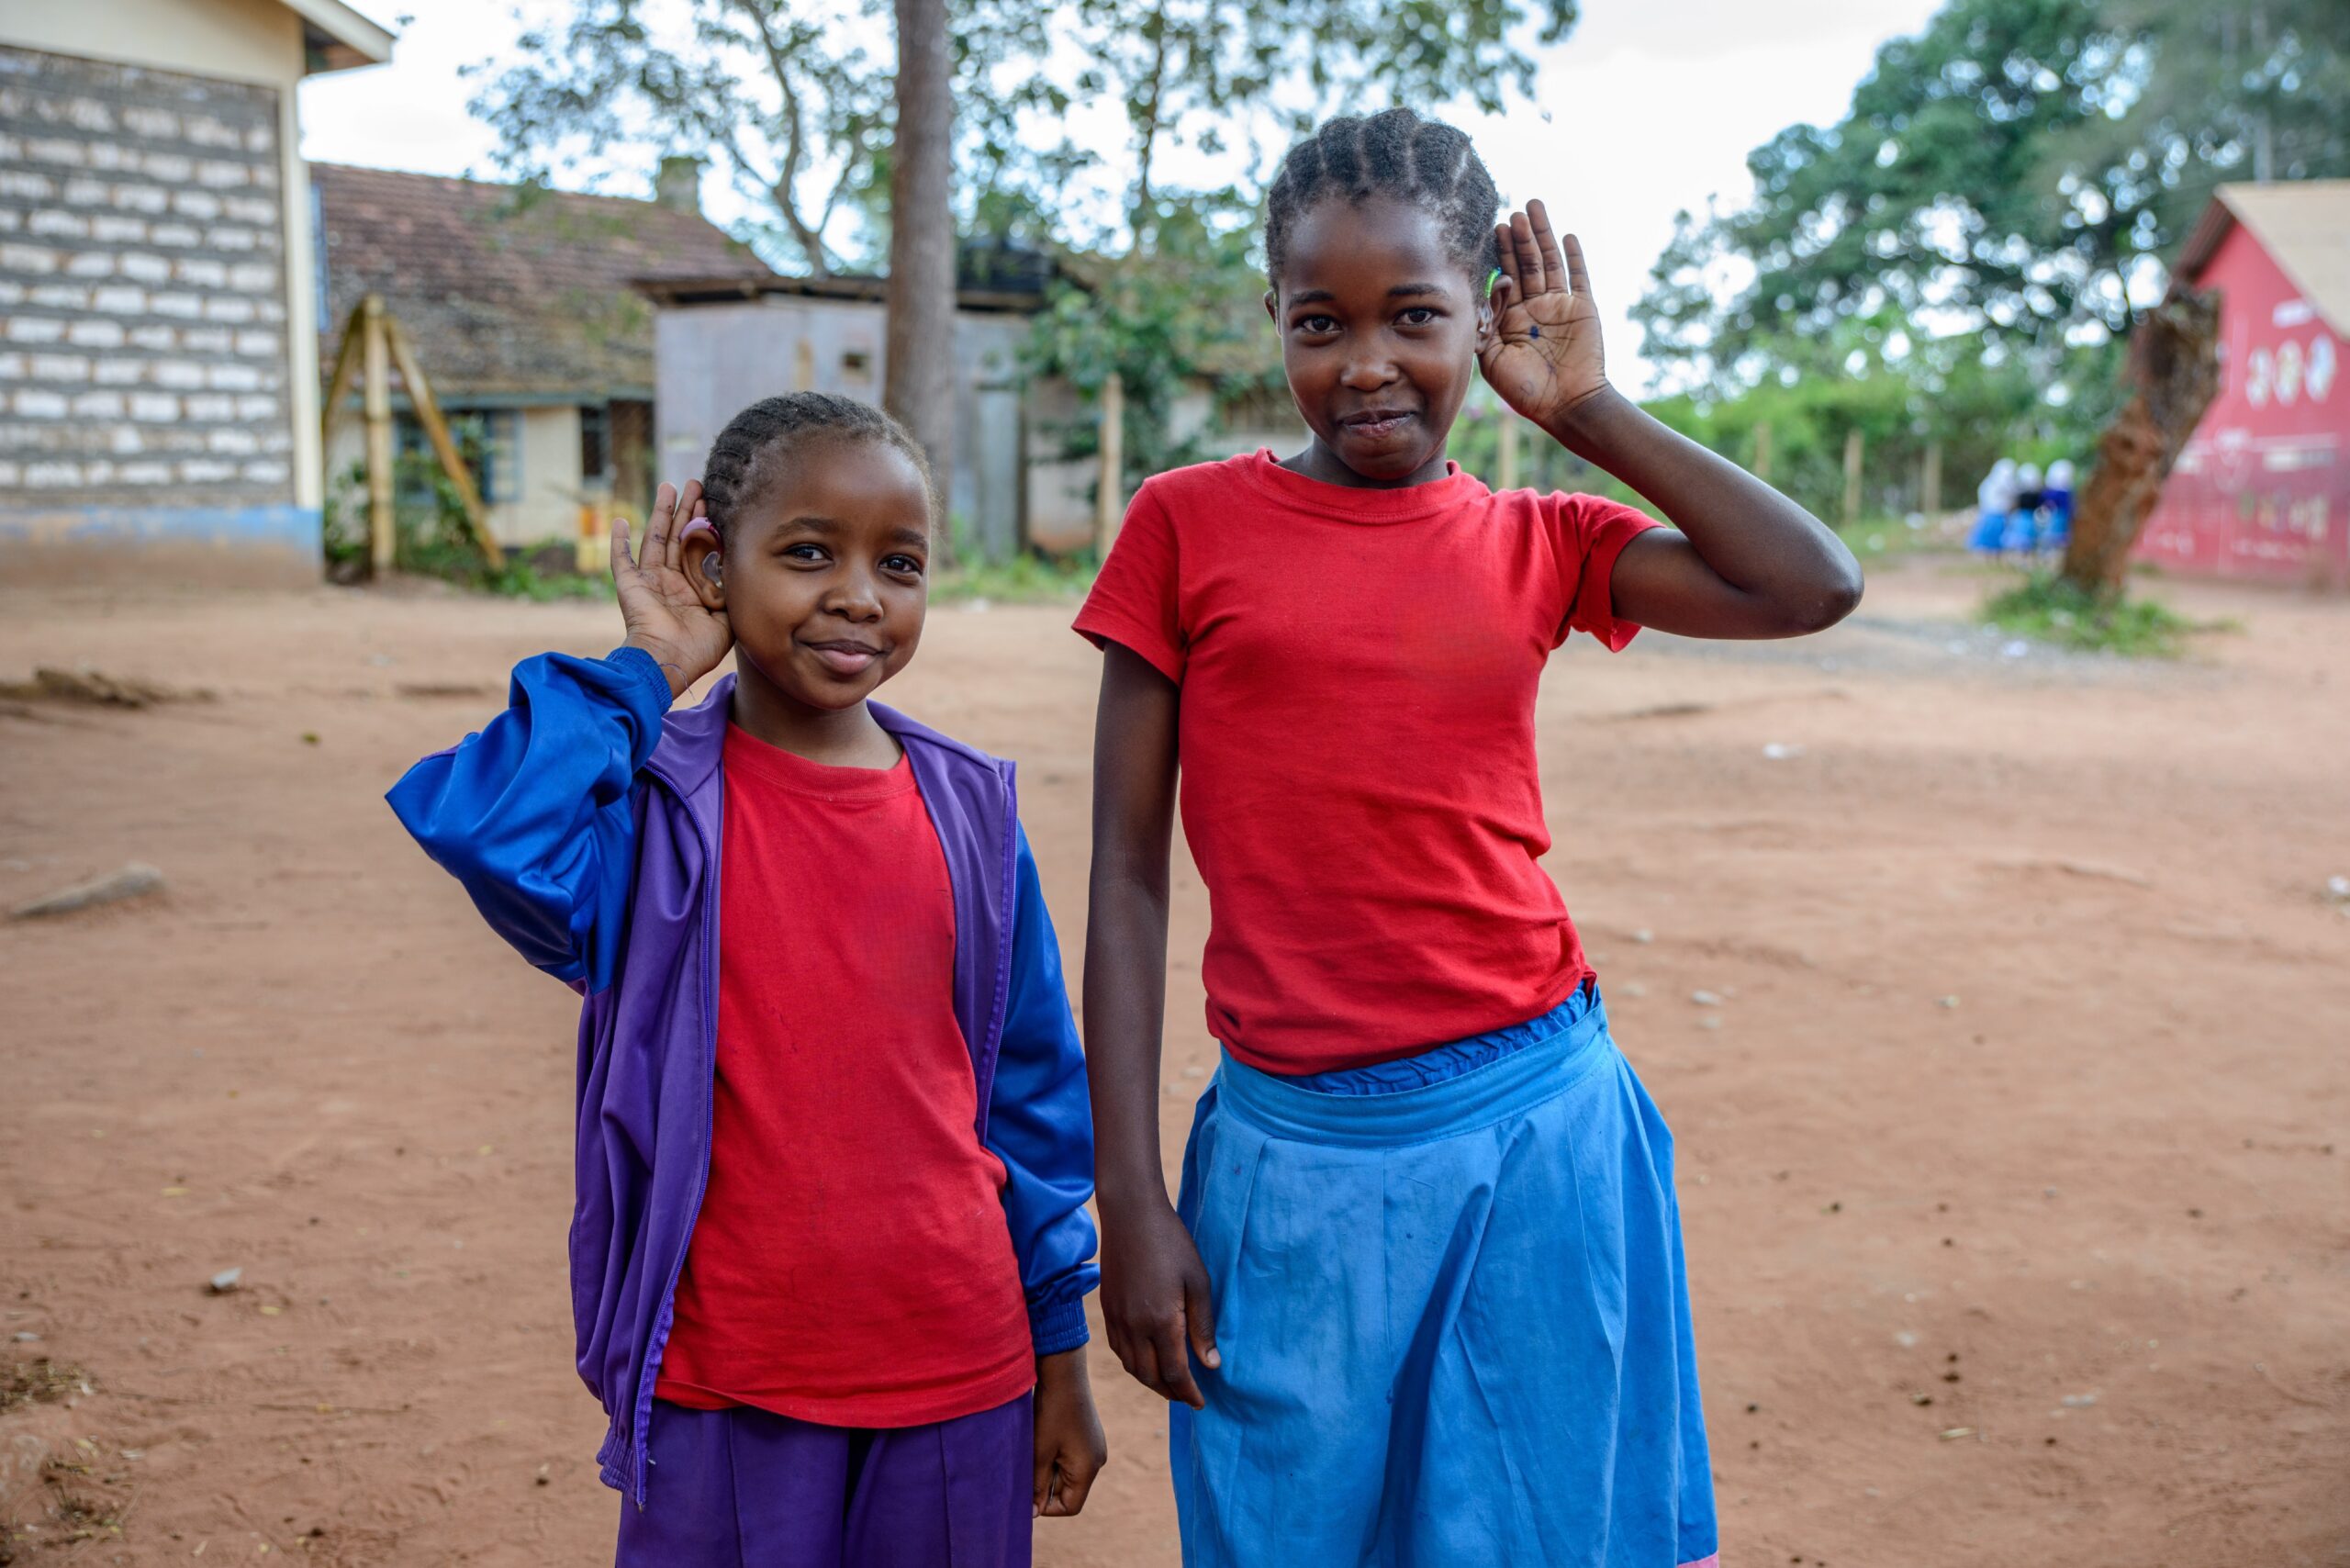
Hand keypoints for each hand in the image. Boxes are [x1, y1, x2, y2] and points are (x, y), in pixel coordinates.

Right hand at [615, 480, 730, 699]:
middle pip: (679, 537)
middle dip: (687, 510)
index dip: (706, 527)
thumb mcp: (728, 622)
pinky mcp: (630, 585)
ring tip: (669, 487)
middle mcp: (670, 582)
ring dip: (661, 512)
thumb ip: (732, 597)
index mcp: (692, 590)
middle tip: (696, 483)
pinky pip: (620, 560)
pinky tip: (620, 520)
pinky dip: (618, 541)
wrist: (669, 662)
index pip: (699, 550)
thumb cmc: (698, 648)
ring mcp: (649, 582)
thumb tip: (742, 574)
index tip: (714, 503)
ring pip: (656, 538)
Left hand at [1032, 1349, 1107, 1517]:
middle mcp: (1097, 1461)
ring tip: (1034, 1451)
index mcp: (1088, 1468)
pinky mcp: (1088, 1436)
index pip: (1070, 1507)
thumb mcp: (1039, 1452)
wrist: (1064, 1372)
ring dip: (1048, 1470)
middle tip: (1027, 1468)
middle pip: (1070, 1491)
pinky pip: (1072, 1458)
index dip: (1046, 1506)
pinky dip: (1055, 1457)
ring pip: (1068, 1474)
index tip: (1027, 1491)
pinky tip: (1042, 1440)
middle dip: (1046, 1485)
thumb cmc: (1050, 1412)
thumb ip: (1037, 1485)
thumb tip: (1034, 1512)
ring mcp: (1094, 1447)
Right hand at [1099, 1199, 1218, 1408]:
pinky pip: (1119, 1350)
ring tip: (1170, 1384)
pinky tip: (1146, 1360)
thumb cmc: (1171, 1243)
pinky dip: (1134, 1364)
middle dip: (1171, 1392)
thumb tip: (1210, 1364)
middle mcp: (1135, 1326)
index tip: (1201, 1403)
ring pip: (1132, 1367)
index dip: (1189, 1392)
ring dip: (1151, 1381)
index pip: (1175, 1373)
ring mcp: (1117, 1319)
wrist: (1131, 1215)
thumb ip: (1203, 1326)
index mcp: (1162, 1321)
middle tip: (1188, 1397)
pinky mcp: (1106, 1309)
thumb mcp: (1198, 1282)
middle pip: (1151, 1376)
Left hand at [1479, 199, 1608, 431]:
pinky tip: (1566, 235)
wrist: (1566, 405)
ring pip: (1549, 262)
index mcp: (1511, 319)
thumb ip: (1483, 328)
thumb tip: (1480, 296)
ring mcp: (1560, 306)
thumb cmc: (1527, 391)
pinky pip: (1579, 276)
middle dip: (1518, 239)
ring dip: (1542, 236)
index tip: (1493, 230)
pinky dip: (1574, 256)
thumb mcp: (1492, 360)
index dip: (1499, 255)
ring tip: (1533, 208)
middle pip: (1526, 264)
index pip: (1504, 279)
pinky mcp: (1583, 307)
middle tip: (1511, 213)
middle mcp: (1534, 308)